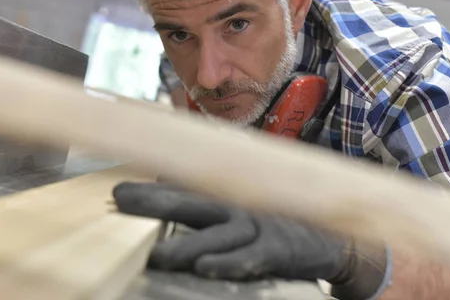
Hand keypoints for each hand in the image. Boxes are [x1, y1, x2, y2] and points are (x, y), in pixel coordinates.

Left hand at [113, 182, 390, 299]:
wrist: (331, 235)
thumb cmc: (275, 220)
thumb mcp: (242, 206)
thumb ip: (208, 199)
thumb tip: (167, 181)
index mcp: (227, 195)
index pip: (185, 187)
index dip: (152, 188)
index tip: (118, 191)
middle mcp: (238, 205)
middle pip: (193, 201)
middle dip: (156, 200)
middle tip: (121, 199)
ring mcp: (258, 226)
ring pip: (219, 233)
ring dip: (187, 245)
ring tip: (157, 256)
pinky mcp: (278, 248)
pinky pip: (251, 257)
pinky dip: (229, 262)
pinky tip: (206, 268)